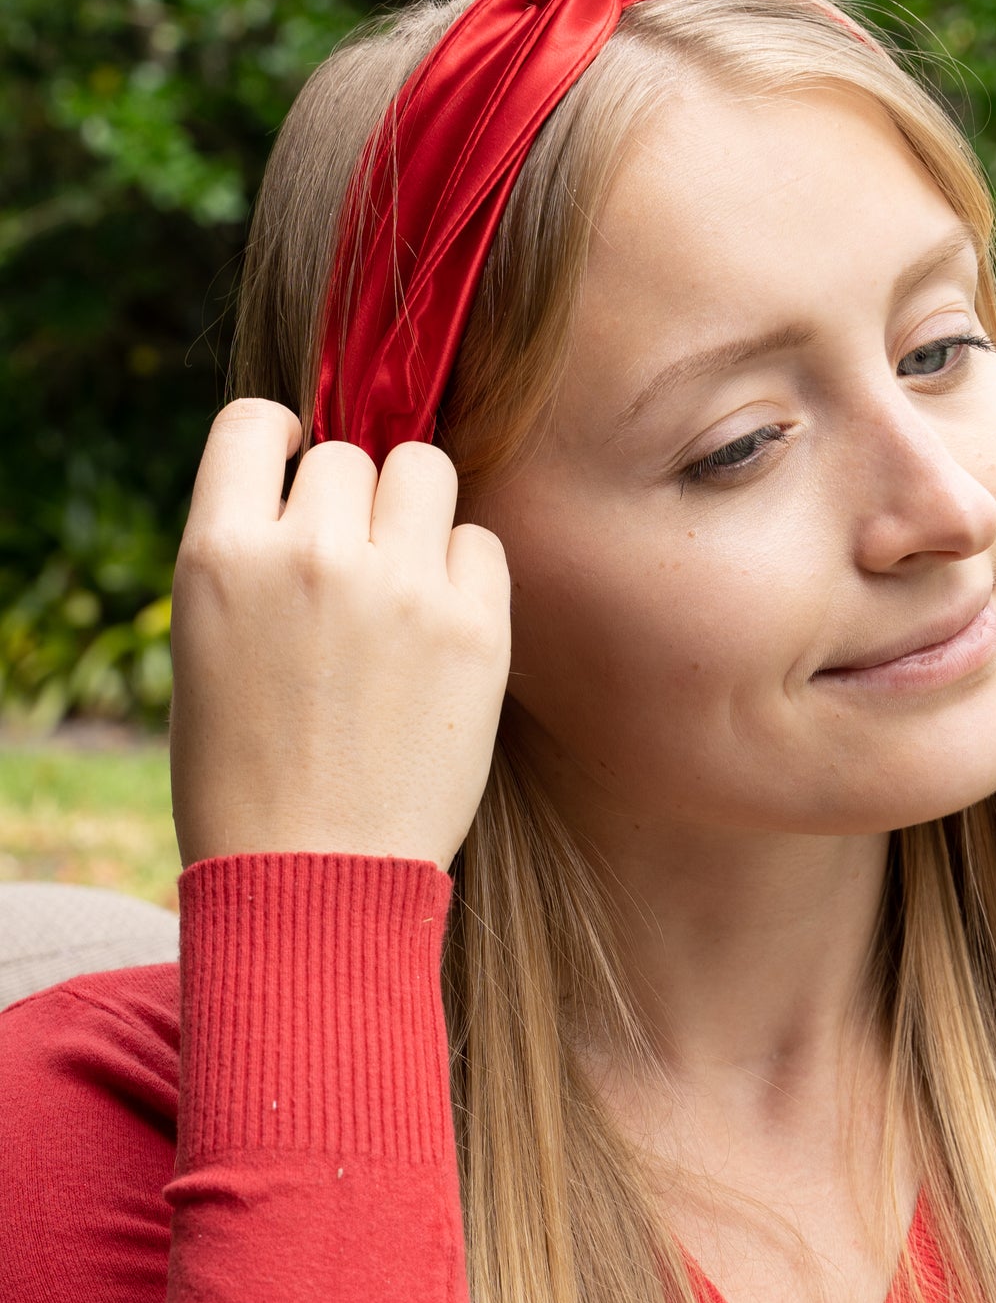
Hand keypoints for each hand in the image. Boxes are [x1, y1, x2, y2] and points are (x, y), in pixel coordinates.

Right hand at [169, 399, 510, 871]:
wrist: (315, 880)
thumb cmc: (248, 776)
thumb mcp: (207, 647)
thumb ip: (256, 558)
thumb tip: (318, 489)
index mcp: (220, 555)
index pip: (254, 422)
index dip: (282, 444)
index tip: (298, 476)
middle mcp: (310, 554)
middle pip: (351, 455)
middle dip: (353, 503)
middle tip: (354, 572)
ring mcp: (400, 588)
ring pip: (426, 471)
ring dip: (416, 513)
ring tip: (404, 584)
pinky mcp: (476, 629)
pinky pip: (483, 543)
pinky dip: (466, 574)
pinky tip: (441, 631)